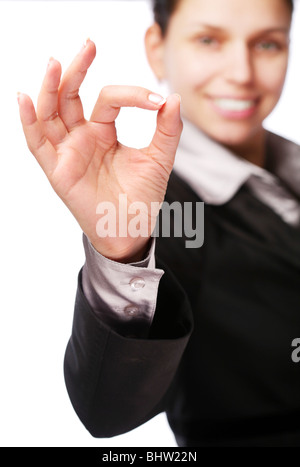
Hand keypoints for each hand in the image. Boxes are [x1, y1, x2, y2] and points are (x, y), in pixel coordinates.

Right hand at [18, 40, 181, 261]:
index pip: (108, 100)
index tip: (158, 101)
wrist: (133, 230)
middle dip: (77, 70)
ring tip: (56, 63)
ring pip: (50, 114)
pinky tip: (26, 98)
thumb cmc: (143, 197)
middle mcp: (82, 138)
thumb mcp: (159, 158)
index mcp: (103, 132)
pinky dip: (29, 121)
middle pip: (70, 97)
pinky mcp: (58, 170)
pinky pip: (37, 143)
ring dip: (50, 88)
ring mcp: (68, 153)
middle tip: (89, 45)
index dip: (132, 94)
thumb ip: (167, 129)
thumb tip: (173, 97)